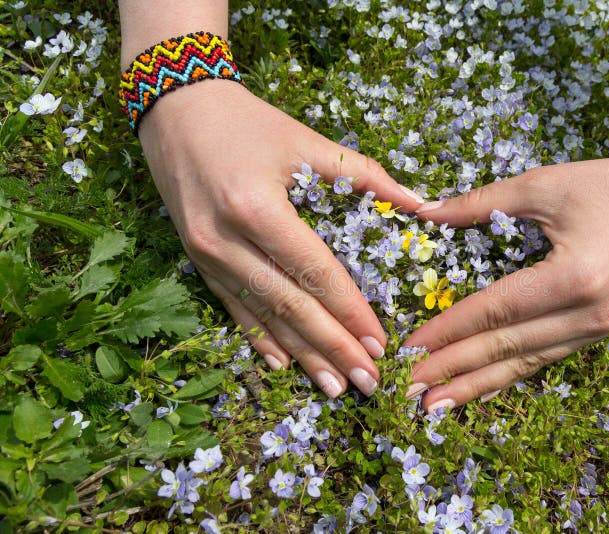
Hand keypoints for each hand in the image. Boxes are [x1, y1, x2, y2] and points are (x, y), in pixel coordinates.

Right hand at [137, 80, 423, 397]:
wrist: (174, 110)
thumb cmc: (246, 122)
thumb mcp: (304, 140)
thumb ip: (363, 174)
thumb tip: (420, 203)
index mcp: (257, 208)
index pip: (315, 272)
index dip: (350, 312)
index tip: (380, 344)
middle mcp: (226, 240)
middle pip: (290, 305)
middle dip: (333, 348)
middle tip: (368, 382)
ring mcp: (207, 255)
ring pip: (262, 316)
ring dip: (301, 356)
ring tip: (335, 388)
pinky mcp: (197, 260)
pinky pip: (232, 307)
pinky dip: (260, 339)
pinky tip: (284, 365)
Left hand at [403, 152, 608, 411]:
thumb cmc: (607, 184)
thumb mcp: (541, 185)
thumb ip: (479, 203)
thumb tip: (424, 212)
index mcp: (572, 277)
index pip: (495, 311)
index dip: (449, 330)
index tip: (410, 348)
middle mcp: (588, 314)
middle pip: (507, 347)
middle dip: (454, 370)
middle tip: (410, 390)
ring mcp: (598, 328)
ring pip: (526, 363)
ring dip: (478, 385)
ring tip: (436, 404)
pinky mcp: (601, 329)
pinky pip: (546, 358)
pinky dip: (510, 376)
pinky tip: (482, 390)